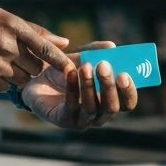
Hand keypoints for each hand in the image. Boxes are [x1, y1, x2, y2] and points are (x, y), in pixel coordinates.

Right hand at [0, 3, 73, 90]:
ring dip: (19, 74)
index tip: (73, 69)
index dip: (61, 61)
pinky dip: (3, 82)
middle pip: (36, 67)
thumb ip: (34, 31)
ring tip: (0, 60)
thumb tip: (65, 42)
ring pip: (23, 79)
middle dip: (32, 65)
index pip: (45, 48)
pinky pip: (6, 88)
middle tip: (17, 56)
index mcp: (12, 26)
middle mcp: (5, 46)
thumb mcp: (3, 17)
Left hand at [21, 40, 138, 129]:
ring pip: (92, 108)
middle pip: (112, 108)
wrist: (37, 80)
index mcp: (110, 101)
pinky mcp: (63, 120)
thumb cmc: (65, 70)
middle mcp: (99, 115)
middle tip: (103, 65)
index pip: (128, 103)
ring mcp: (82, 120)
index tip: (124, 74)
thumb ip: (96, 51)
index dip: (129, 91)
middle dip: (109, 86)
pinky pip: (71, 106)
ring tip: (86, 66)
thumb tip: (111, 45)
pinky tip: (70, 72)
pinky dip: (72, 88)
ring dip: (89, 86)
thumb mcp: (82, 57)